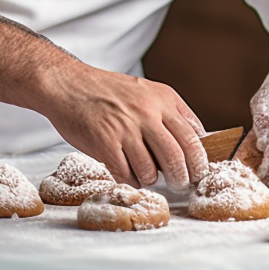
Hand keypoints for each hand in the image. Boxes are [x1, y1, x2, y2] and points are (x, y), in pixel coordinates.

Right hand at [45, 62, 207, 188]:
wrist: (68, 84)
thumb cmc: (107, 91)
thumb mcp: (146, 91)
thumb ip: (169, 112)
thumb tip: (195, 141)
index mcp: (163, 98)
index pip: (192, 135)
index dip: (200, 159)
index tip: (200, 172)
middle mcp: (147, 111)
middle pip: (177, 155)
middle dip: (183, 177)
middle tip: (182, 185)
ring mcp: (126, 128)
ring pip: (152, 169)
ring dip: (152, 179)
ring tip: (148, 176)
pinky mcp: (105, 142)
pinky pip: (126, 174)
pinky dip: (131, 180)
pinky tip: (129, 175)